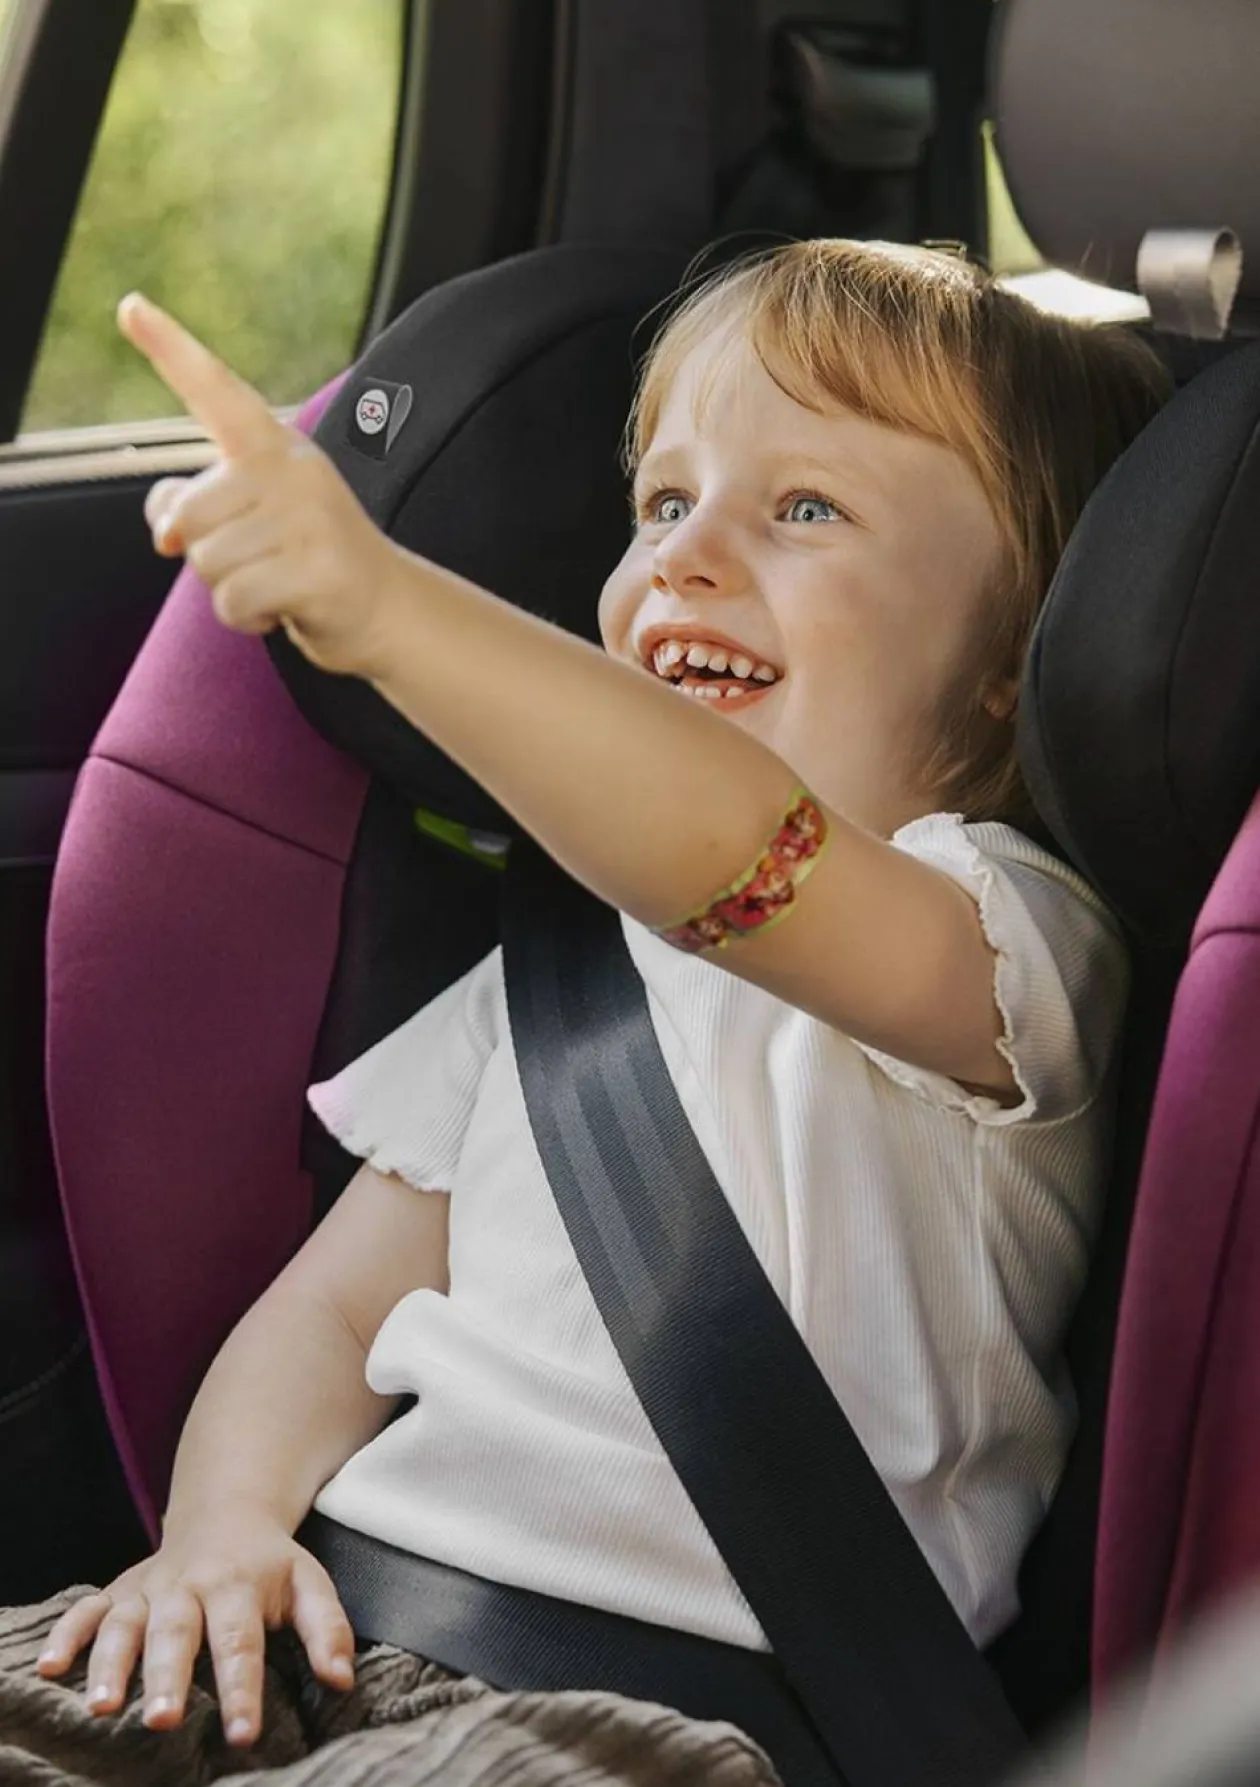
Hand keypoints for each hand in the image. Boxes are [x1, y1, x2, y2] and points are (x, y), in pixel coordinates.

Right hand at [34, 1504, 354, 1748]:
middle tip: (161, 1722)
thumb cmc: (270, 1564)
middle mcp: (188, 1586)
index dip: (242, 1688)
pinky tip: (49, 1666)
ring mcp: (148, 1589)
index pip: (240, 1641)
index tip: (243, 1734)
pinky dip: (66, 1634)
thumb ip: (327, 1630)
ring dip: (110, 1663)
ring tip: (100, 1707)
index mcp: (237, 1585)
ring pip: (124, 1624)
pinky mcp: (118, 1591)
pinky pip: (86, 1609)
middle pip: (176, 1633)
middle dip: (167, 1677)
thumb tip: (342, 1680)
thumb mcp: (308, 1584)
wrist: (226, 1511)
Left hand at [117, 292, 405, 678]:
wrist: (389, 608)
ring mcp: (311, 518)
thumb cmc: (308, 559)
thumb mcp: (250, 518)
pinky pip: (234, 600)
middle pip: (189, 515)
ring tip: (276, 583)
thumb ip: (193, 505)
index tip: (130, 306)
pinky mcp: (320, 570)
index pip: (216, 391)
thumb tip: (166, 530)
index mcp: (274, 447)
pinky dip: (246, 619)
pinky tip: (282, 610)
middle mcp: (294, 470)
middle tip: (258, 561)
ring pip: (208, 563)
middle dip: (206, 555)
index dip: (170, 348)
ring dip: (230, 590)